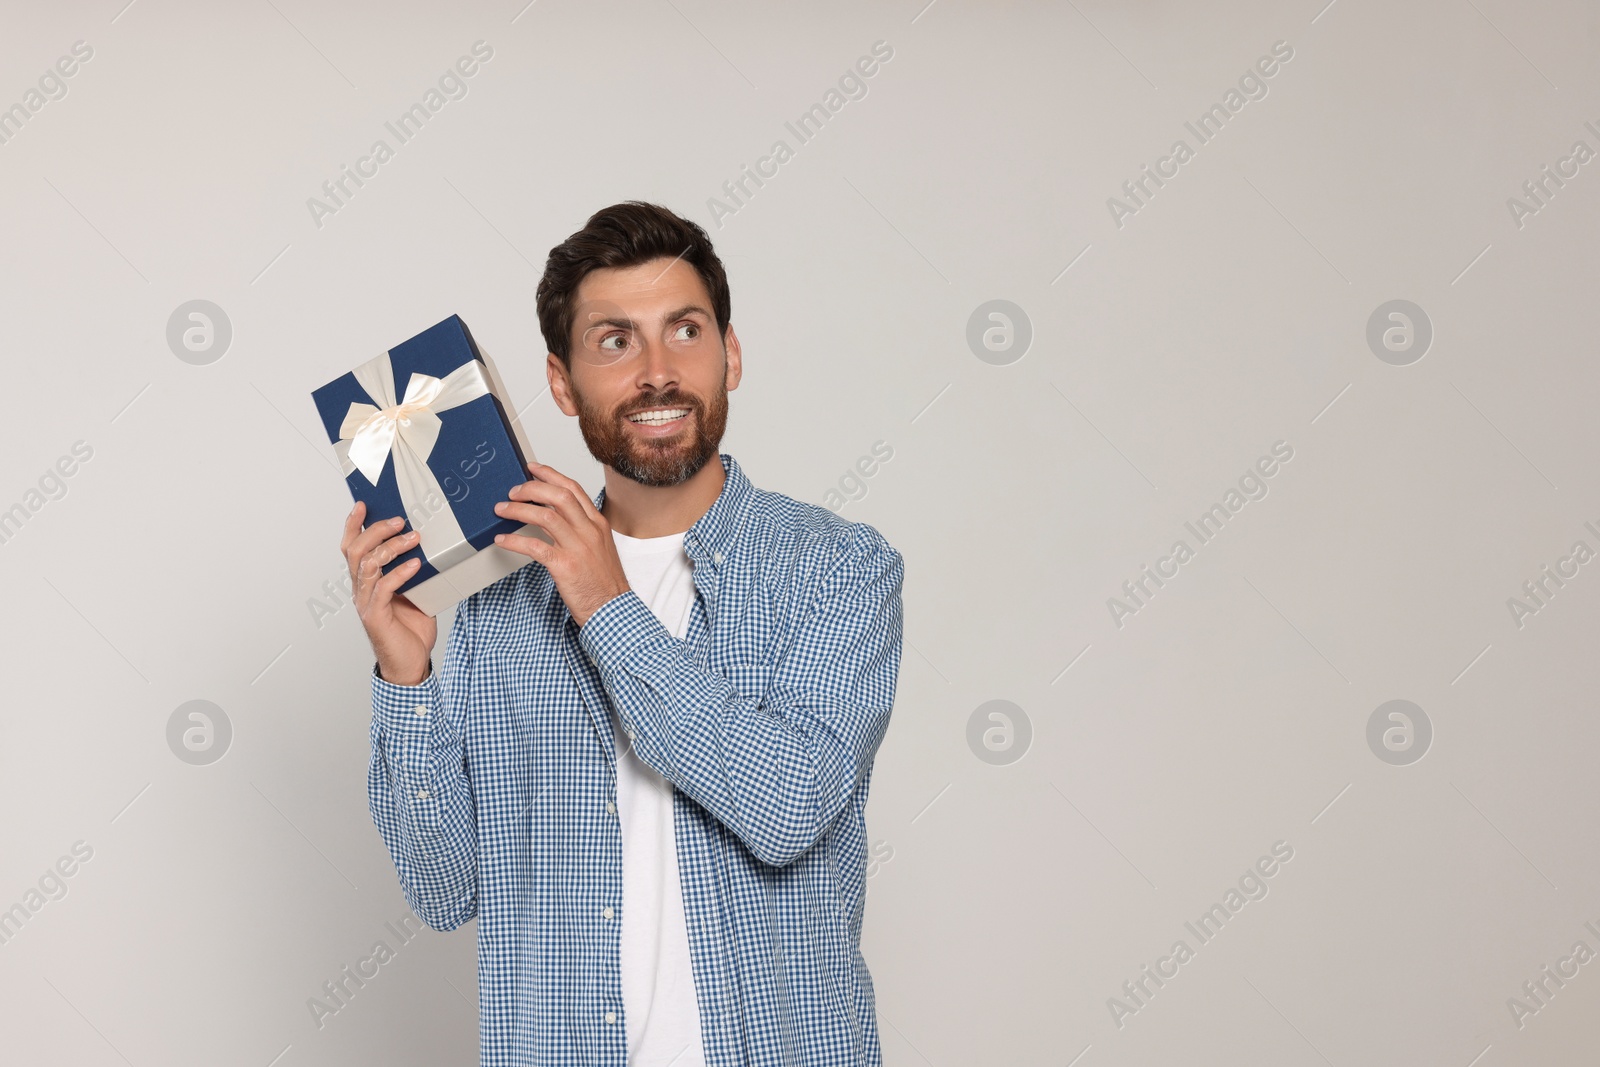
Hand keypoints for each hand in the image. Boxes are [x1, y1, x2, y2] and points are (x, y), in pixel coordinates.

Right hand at [341, 500, 437, 684]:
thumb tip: (429, 547)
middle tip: (400, 520)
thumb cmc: (411, 628)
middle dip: (377, 530)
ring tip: (414, 539)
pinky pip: (384, 588)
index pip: (351, 547)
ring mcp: (365, 602)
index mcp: (366, 581)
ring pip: (367, 565)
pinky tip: (416, 565)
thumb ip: (414, 571)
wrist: (410, 663)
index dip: (353, 525)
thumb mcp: (415, 591)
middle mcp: (360, 589)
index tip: (363, 504)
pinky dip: (400, 573)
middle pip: (356, 550)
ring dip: (391, 548)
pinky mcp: (375, 616)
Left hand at [491, 462, 629, 626]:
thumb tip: (548, 515)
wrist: (612, 609)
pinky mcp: (565, 566)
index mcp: (597, 524)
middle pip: (558, 496)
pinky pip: (534, 547)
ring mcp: (578, 548)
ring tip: (502, 511)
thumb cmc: (603, 582)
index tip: (532, 468)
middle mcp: (589, 531)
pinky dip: (514, 541)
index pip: (572, 489)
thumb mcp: (598, 547)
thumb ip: (577, 529)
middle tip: (512, 492)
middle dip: (531, 489)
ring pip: (545, 516)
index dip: (550, 475)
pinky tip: (502, 541)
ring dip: (518, 510)